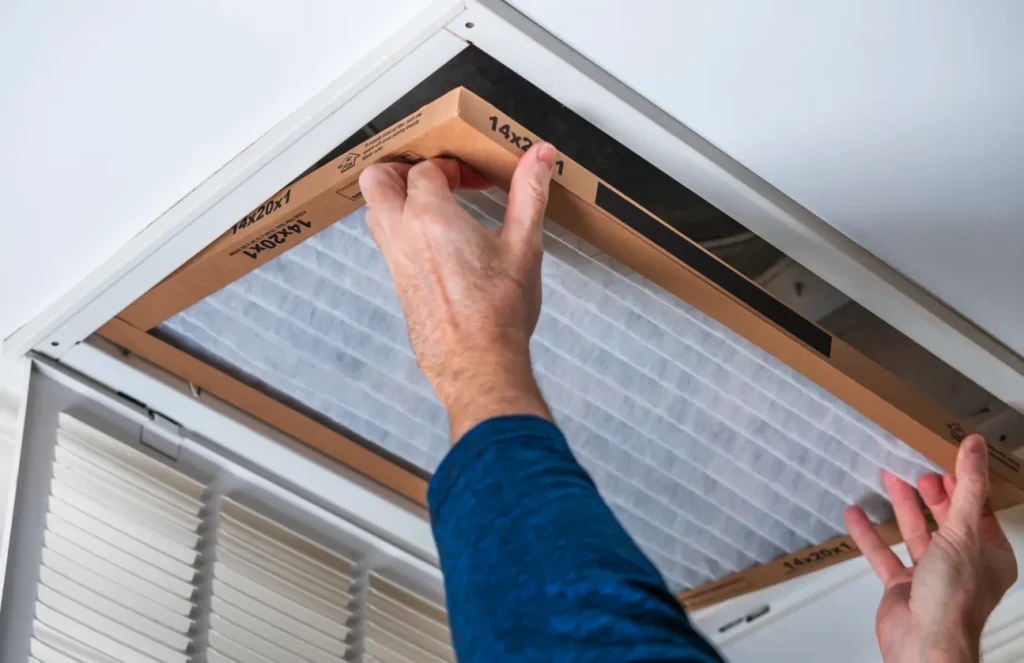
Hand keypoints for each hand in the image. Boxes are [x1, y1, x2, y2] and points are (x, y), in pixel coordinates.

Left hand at [358, 144, 556, 440]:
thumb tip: (540, 156)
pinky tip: (436, 241)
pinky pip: (386, 242)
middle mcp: (402, 235)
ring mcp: (395, 261)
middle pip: (378, 180)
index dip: (452, 166)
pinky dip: (401, 228)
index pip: (426, 169)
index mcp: (430, 217)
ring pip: (375, 211)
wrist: (479, 364)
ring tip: (436, 205)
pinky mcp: (398, 284)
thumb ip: (529, 193)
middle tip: (436, 177)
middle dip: (403, 169)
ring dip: (398, 198)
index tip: (475, 179)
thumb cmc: (498, 313)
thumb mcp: (524, 245)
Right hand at [846, 435, 1017, 662]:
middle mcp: (962, 564)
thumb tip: (975, 448)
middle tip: (916, 465)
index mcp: (989, 555)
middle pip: (945, 519)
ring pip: (915, 533)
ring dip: (901, 505)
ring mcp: (930, 576)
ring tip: (887, 476)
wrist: (924, 643)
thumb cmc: (953, 597)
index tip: (947, 456)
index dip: (963, 483)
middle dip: (930, 492)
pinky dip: (869, 534)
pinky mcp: (902, 586)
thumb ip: (967, 488)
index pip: (978, 509)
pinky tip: (856, 514)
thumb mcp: (963, 532)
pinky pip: (884, 554)